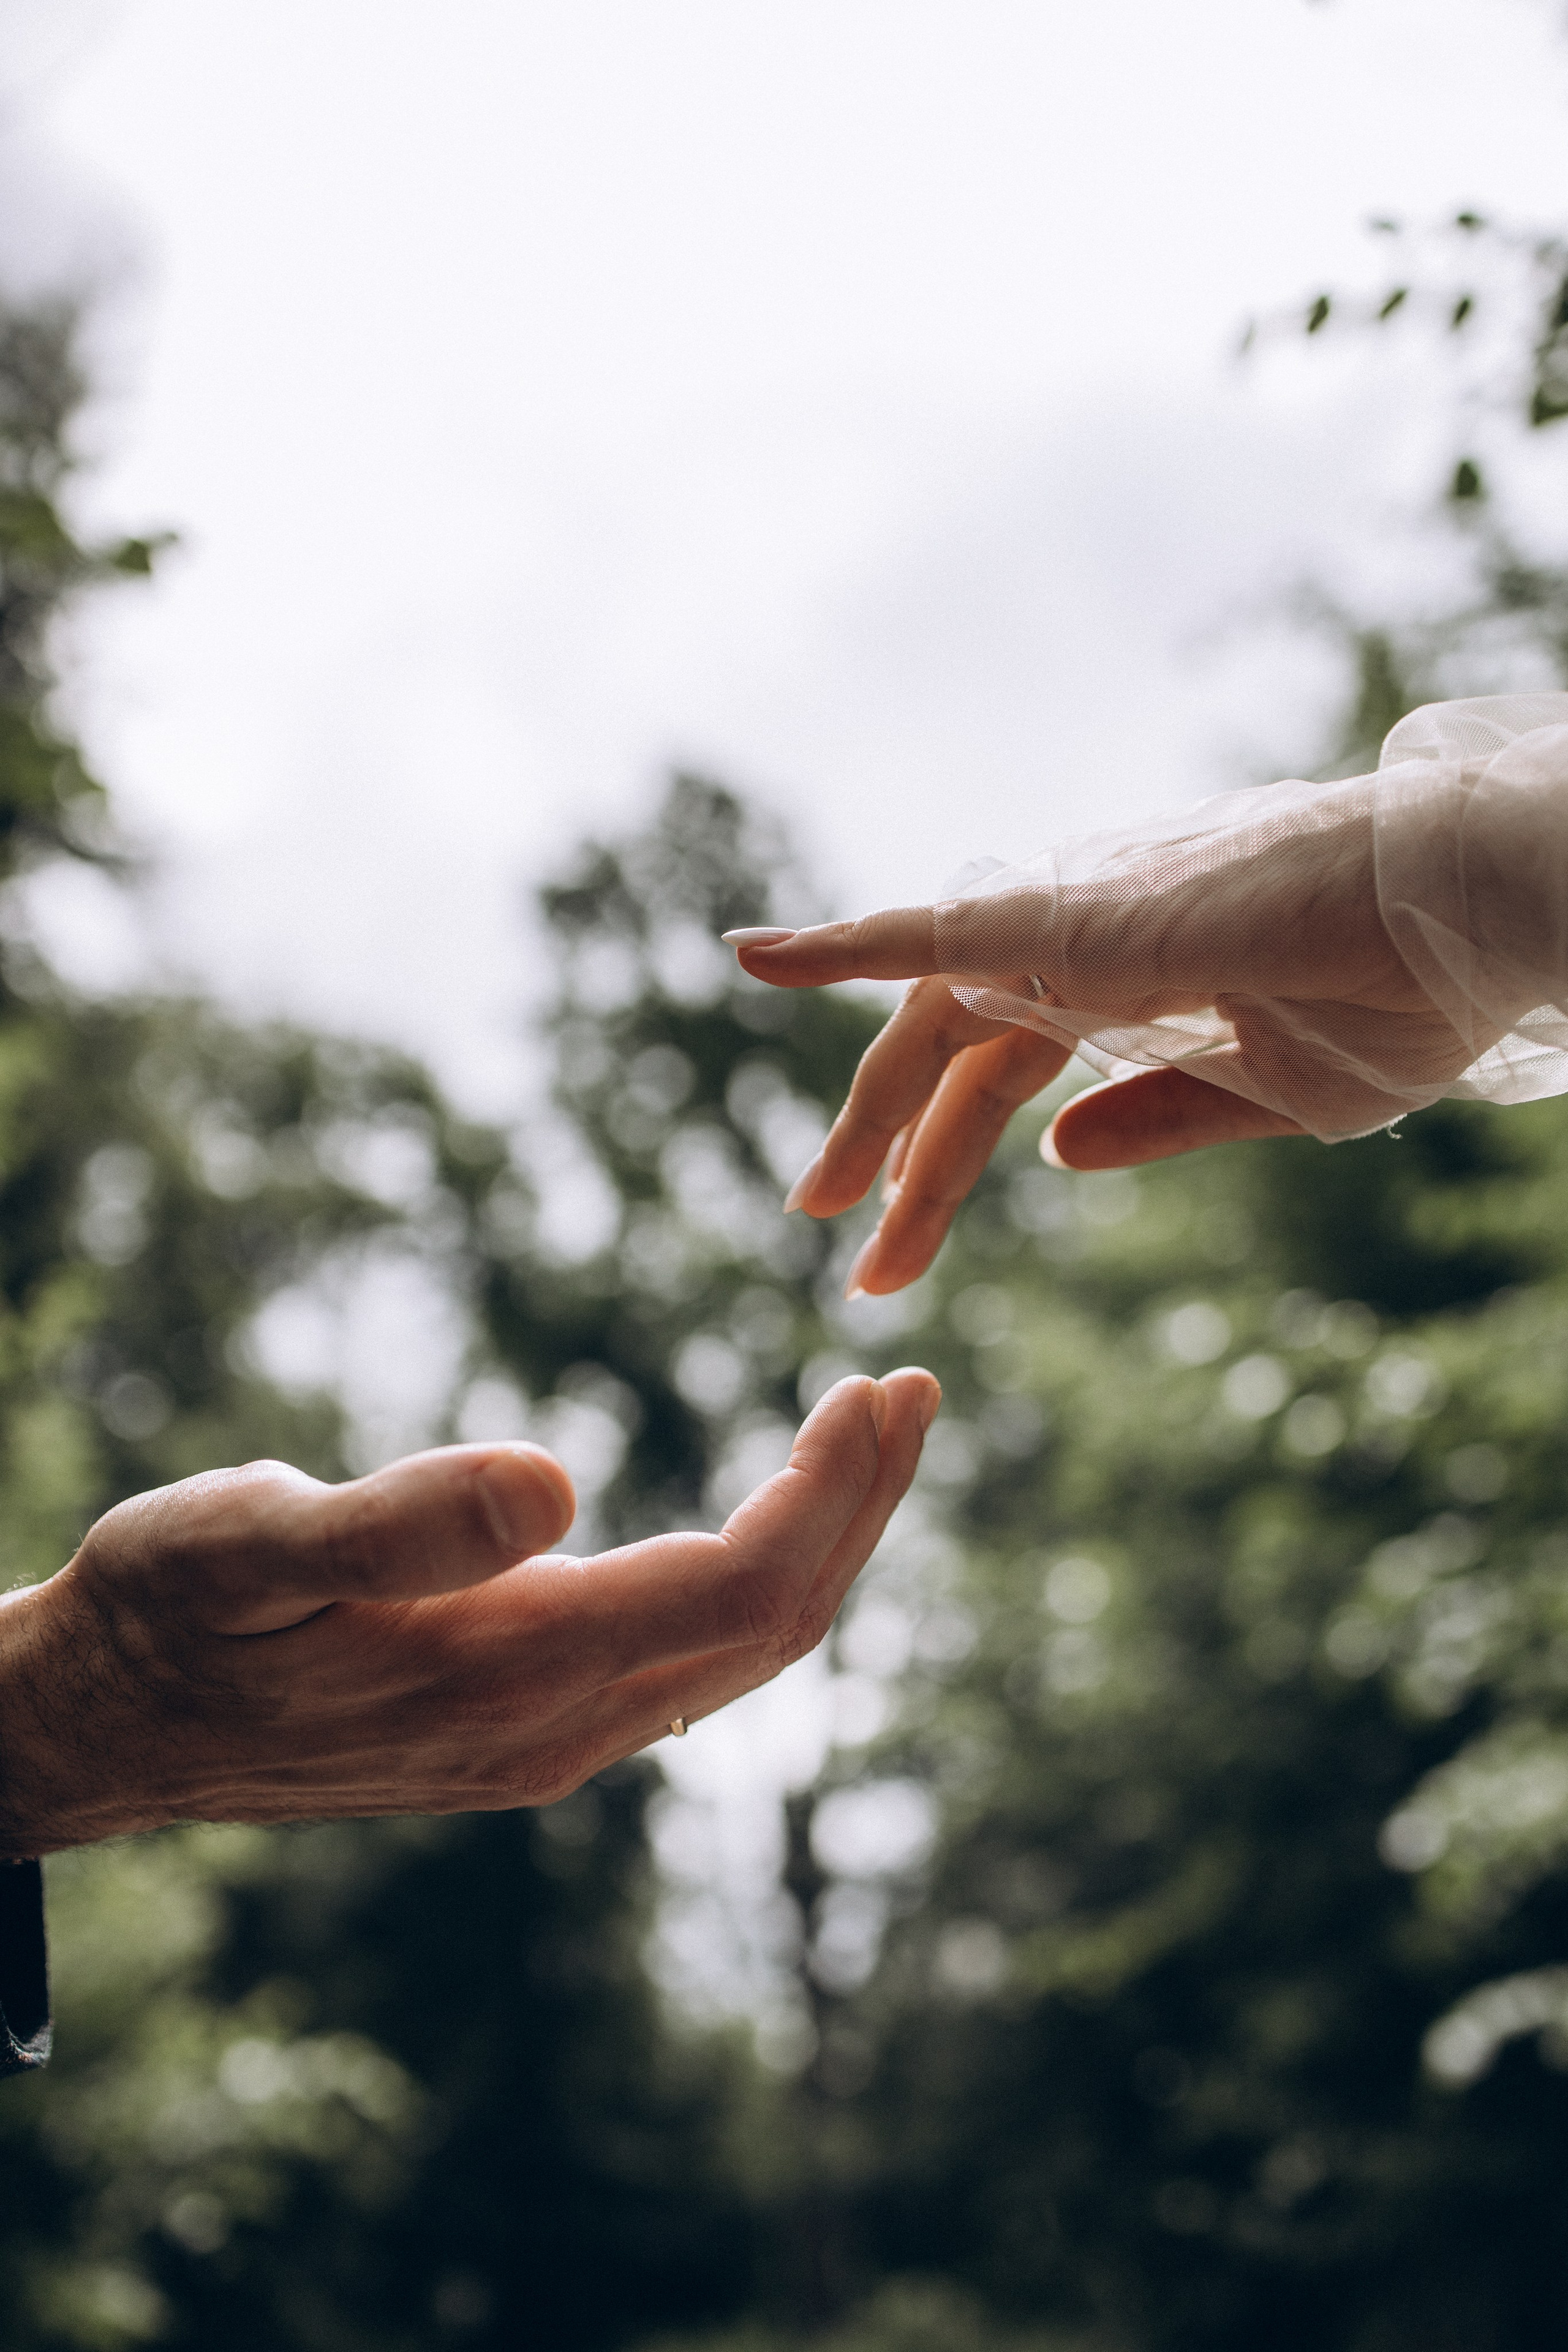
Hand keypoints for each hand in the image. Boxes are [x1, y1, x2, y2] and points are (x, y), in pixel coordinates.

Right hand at [0, 1369, 937, 1855]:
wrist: (105, 1732)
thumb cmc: (165, 1614)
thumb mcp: (246, 1544)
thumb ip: (398, 1523)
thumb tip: (553, 1481)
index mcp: (507, 1672)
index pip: (738, 1590)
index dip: (831, 1494)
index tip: (879, 1385)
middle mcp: (554, 1732)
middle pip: (771, 1630)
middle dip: (861, 1509)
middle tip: (915, 1391)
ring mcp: (545, 1747)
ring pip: (739, 1654)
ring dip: (822, 1545)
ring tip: (867, 1438)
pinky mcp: (524, 1737)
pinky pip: (689, 1665)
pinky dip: (756, 1581)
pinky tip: (763, 1523)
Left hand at [725, 782, 1471, 1296]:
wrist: (1472, 910)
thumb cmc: (1403, 991)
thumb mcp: (1273, 1093)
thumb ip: (1158, 1118)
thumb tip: (1057, 1160)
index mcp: (1135, 984)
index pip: (1005, 1076)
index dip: (942, 1166)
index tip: (891, 1254)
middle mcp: (1091, 944)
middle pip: (954, 1053)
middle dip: (891, 1152)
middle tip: (837, 1245)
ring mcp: (1082, 923)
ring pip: (937, 1015)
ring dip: (870, 1107)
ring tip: (814, 1202)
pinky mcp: (1083, 915)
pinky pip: (938, 927)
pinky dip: (845, 939)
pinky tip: (755, 954)